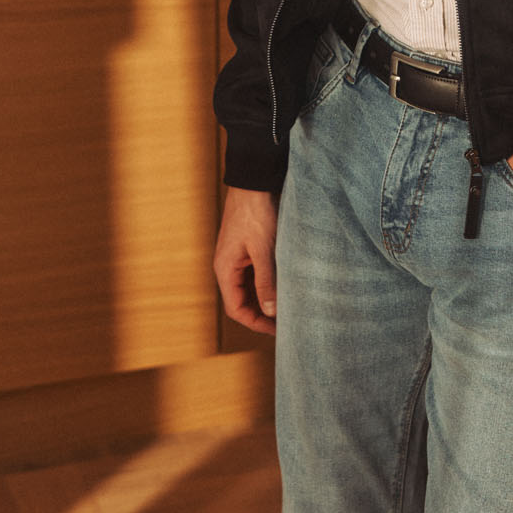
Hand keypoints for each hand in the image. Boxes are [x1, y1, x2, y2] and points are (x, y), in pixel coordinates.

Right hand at [214, 187, 279, 334]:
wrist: (254, 181)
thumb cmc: (256, 213)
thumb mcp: (264, 250)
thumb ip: (266, 282)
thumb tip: (270, 311)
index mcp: (225, 269)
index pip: (236, 309)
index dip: (255, 323)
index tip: (278, 331)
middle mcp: (227, 266)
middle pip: (242, 301)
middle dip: (261, 314)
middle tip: (286, 322)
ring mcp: (236, 257)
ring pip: (249, 288)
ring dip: (265, 299)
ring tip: (288, 306)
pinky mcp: (246, 248)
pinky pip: (254, 274)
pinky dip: (267, 283)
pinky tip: (284, 286)